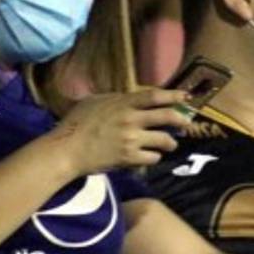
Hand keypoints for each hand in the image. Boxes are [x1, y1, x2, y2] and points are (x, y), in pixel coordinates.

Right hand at [50, 88, 190, 175]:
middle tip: (186, 124)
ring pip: (164, 140)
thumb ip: (115, 99)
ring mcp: (132, 140)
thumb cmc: (76, 123)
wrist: (67, 150)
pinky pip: (153, 158)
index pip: (155, 96)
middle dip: (181, 121)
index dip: (173, 96)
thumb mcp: (94, 101)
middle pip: (167, 117)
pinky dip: (154, 157)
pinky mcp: (129, 158)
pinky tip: (149, 156)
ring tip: (169, 144)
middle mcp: (131, 119)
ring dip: (169, 143)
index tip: (186, 97)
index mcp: (123, 103)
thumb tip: (129, 98)